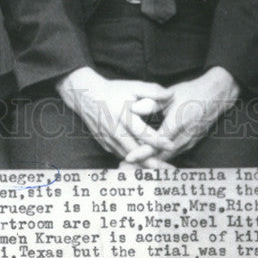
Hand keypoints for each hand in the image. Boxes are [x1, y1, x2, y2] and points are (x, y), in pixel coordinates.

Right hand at [56, 66, 174, 159]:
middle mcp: (114, 130)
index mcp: (123, 115)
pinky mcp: (104, 144)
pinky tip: (143, 164)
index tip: (171, 145)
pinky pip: (120, 154)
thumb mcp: (132, 86)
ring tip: (159, 170)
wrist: (85, 95)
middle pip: (135, 151)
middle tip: (168, 170)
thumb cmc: (112, 90)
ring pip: (127, 156)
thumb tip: (171, 95)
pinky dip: (131, 160)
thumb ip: (153, 91)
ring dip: (142, 164)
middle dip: (151, 161)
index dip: (157, 140)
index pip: (142, 132)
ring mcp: (107, 139)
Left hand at [124, 67, 240, 165]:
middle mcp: (185, 135)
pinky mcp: (193, 142)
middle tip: (126, 166)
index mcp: (178, 122)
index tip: (129, 157)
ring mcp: (191, 141)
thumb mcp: (170, 95)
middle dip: (145, 162)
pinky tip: (152, 160)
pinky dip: (163, 158)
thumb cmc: (191, 92)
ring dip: (154, 162)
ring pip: (169, 157)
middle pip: (162, 155)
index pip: (157, 142)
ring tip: (135, 166)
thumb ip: (152, 103)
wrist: (216, 95)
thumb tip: (133, 108)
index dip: (143, 151)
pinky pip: (176, 154)